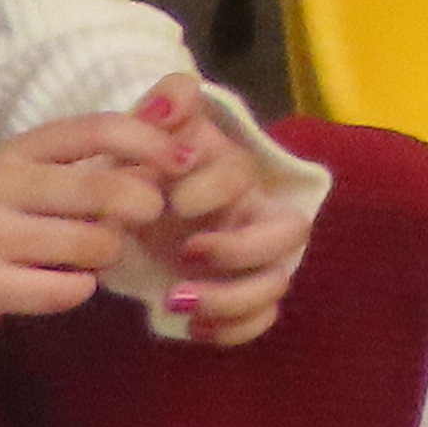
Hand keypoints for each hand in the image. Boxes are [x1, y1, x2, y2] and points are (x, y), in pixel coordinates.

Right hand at [0, 114, 170, 336]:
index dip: (154, 143)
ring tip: (93, 251)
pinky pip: (67, 289)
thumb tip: (180, 93)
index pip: (101, 129)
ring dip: (110, 252)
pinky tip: (67, 281)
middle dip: (143, 205)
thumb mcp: (55, 170)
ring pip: (94, 243)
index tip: (187, 161)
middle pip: (105, 188)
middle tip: (143, 216)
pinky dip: (80, 288)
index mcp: (22, 148)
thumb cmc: (17, 218)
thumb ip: (116, 139)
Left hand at [138, 79, 311, 346]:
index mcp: (235, 174)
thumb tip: (172, 98)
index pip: (245, 178)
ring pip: (277, 283)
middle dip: (240, 249)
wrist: (138, 207)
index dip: (212, 189)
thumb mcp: (153, 132)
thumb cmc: (152, 167)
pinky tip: (190, 326)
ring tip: (174, 301)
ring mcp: (254, 260)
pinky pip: (261, 320)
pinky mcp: (238, 297)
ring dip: (232, 297)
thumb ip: (164, 105)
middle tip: (188, 253)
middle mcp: (257, 216)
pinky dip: (234, 328)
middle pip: (289, 233)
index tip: (172, 203)